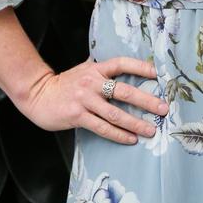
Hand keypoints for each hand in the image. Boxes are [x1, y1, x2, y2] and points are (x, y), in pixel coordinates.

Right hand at [18, 56, 168, 143]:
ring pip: (115, 114)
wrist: (38, 95)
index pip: (122, 64)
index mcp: (96, 69)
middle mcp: (92, 83)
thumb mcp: (84, 70)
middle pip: (124, 91)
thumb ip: (102, 69)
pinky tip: (131, 139)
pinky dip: (119, 134)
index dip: (141, 67)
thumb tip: (123, 66)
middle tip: (163, 109)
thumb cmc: (65, 83)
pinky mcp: (78, 117)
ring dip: (136, 123)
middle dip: (146, 101)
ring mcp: (85, 100)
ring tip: (151, 130)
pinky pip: (102, 128)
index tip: (158, 74)